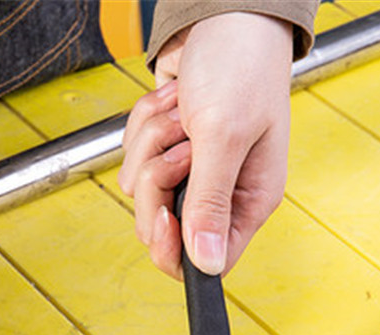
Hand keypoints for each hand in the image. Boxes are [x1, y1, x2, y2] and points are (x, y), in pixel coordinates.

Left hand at [118, 12, 292, 276]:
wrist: (223, 16)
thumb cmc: (240, 67)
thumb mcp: (224, 137)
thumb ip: (210, 204)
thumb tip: (208, 265)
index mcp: (247, 201)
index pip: (205, 260)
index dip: (174, 249)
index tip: (161, 216)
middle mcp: (218, 194)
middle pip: (161, 227)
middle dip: (156, 184)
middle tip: (180, 146)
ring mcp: (188, 174)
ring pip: (139, 191)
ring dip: (151, 145)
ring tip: (182, 113)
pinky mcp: (164, 152)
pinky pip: (131, 159)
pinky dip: (142, 128)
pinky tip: (171, 103)